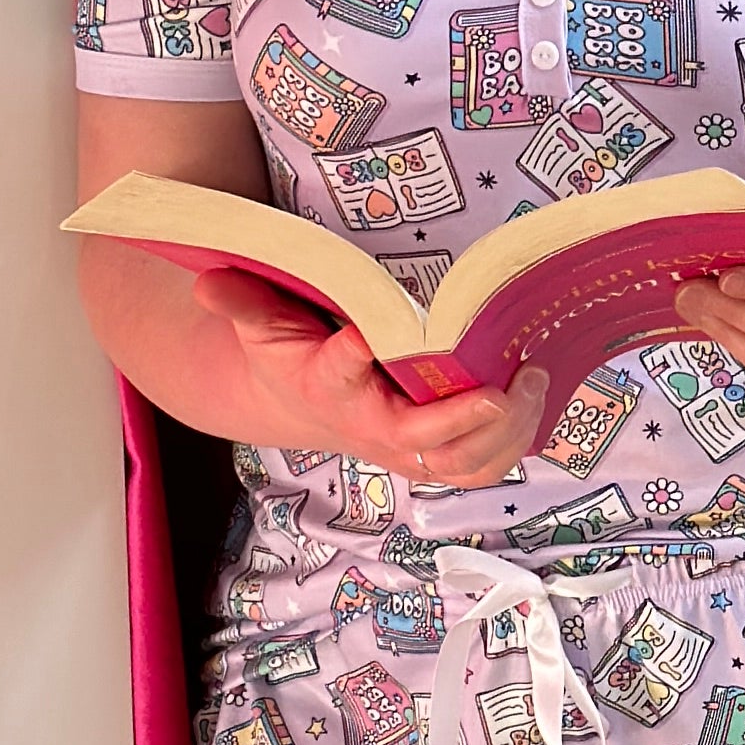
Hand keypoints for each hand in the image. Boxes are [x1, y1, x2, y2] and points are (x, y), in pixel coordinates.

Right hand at [195, 270, 548, 485]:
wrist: (305, 405)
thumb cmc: (291, 356)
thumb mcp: (260, 325)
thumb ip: (242, 300)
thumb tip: (207, 279)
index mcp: (326, 387)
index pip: (335, 376)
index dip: (350, 359)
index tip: (361, 338)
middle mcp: (372, 427)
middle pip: (419, 438)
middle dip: (461, 419)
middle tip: (499, 386)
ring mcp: (410, 447)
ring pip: (462, 463)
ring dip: (503, 434)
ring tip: (532, 382)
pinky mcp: (439, 454)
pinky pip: (484, 465)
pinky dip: (516, 441)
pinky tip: (537, 398)